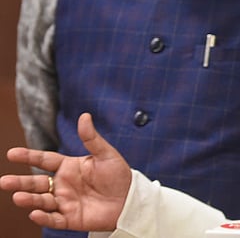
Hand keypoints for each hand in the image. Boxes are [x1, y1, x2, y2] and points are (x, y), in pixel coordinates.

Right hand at [0, 113, 130, 230]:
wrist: (131, 200)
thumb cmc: (119, 176)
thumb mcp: (106, 155)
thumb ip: (92, 138)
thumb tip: (84, 116)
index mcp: (69, 167)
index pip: (44, 160)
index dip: (29, 156)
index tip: (11, 153)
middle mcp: (62, 184)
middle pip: (37, 183)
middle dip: (20, 182)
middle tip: (4, 181)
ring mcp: (65, 202)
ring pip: (42, 201)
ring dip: (29, 200)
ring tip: (17, 197)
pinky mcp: (70, 218)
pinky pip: (54, 218)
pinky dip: (44, 217)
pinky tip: (35, 213)